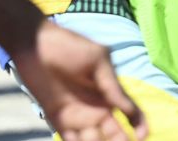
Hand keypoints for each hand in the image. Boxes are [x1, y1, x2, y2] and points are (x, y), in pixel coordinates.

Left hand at [8, 22, 145, 140]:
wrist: (35, 45)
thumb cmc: (69, 46)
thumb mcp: (98, 60)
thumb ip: (112, 85)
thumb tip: (129, 109)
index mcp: (109, 92)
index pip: (130, 112)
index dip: (139, 125)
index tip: (142, 136)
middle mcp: (96, 107)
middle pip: (114, 133)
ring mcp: (78, 115)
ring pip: (93, 140)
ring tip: (92, 138)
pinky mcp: (58, 119)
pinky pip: (71, 140)